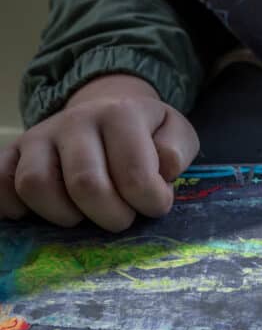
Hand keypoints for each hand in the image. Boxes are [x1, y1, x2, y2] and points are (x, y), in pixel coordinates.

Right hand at [0, 75, 198, 231]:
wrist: (107, 111)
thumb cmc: (147, 133)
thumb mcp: (176, 133)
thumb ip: (177, 150)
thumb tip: (163, 169)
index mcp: (120, 114)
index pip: (133, 173)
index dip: (149, 201)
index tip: (155, 205)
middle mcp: (75, 120)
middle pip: (85, 184)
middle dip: (111, 216)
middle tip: (122, 218)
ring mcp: (39, 136)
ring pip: (34, 185)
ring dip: (64, 216)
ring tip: (85, 215)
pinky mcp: (12, 152)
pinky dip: (13, 207)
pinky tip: (39, 214)